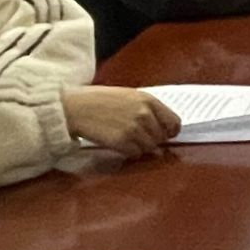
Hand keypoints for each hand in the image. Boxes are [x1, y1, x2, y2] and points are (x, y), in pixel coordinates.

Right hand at [62, 86, 180, 158]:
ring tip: (128, 140)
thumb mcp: (128, 95)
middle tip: (139, 137)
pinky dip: (131, 153)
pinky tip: (121, 145)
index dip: (171, 131)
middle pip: (161, 137)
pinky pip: (136, 154)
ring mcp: (134, 129)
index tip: (167, 135)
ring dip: (142, 147)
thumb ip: (147, 109)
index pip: (173, 121)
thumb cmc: (100, 100)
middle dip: (153, 140)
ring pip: (150, 147)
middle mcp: (144, 114)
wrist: (76, 108)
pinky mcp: (122, 142)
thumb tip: (162, 129)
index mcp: (148, 100)